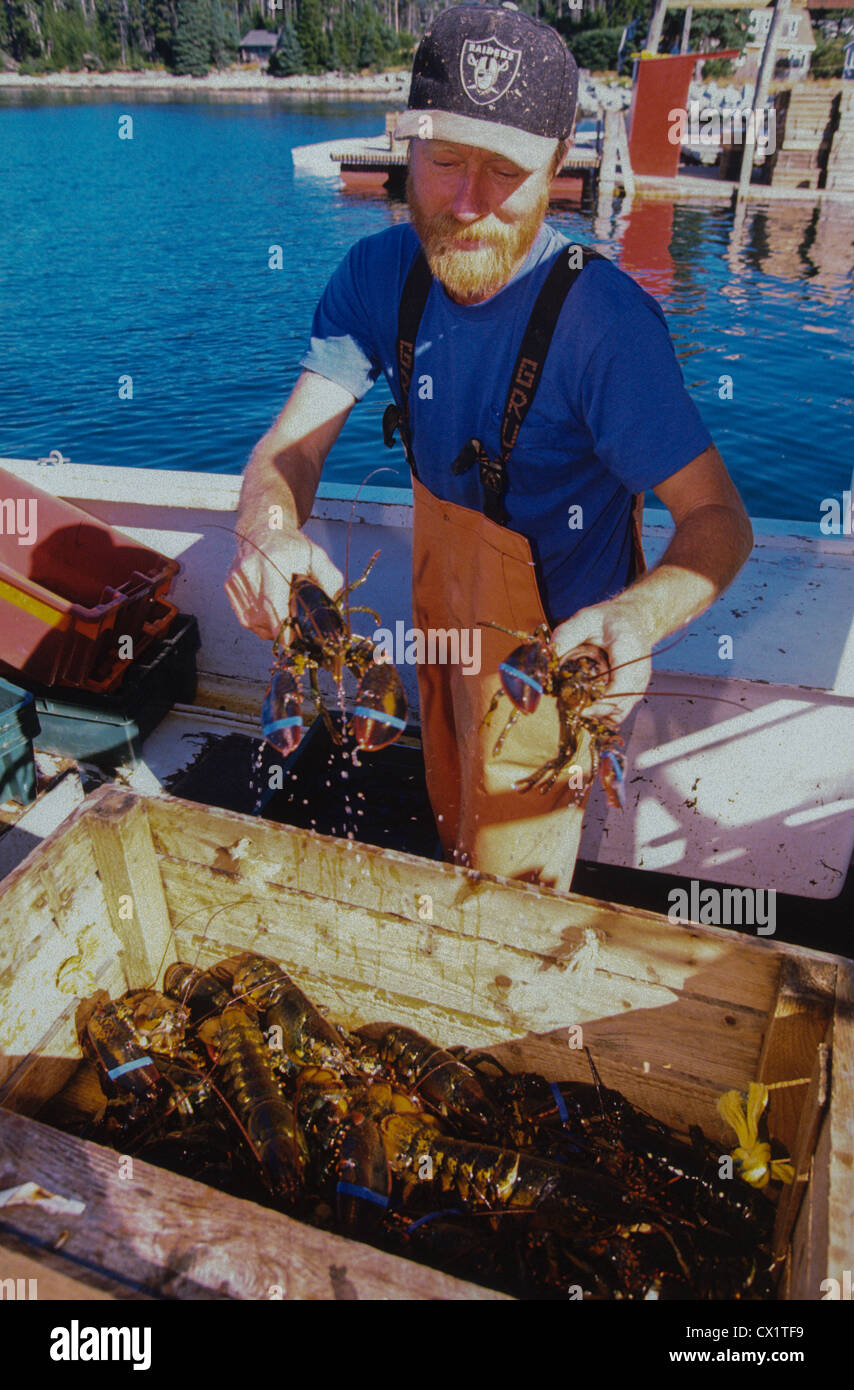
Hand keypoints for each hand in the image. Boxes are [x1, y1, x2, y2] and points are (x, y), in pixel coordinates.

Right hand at [224, 526, 343, 641]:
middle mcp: (251, 568)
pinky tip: (269, 615)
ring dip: (267, 629)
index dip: (282, 628)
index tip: (292, 641)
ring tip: (282, 622)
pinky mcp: (229, 584)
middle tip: (293, 633)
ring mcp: (237, 577)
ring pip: (250, 620)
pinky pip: (243, 615)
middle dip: (278, 631)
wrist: (265, 528)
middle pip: (262, 617)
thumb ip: (330, 580)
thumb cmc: (293, 546)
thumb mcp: (317, 556)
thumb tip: (332, 607)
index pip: (273, 603)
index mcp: (274, 560)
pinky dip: (257, 622)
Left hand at [550, 595, 653, 723]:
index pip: (620, 685)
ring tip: (574, 704)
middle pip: (619, 706)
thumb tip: (548, 657)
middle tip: (567, 704)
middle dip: (591, 710)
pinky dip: (602, 713)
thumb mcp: (585, 619)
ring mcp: (638, 685)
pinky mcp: (634, 693)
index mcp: (628, 650)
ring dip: (595, 714)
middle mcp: (638, 672)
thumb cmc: (609, 620)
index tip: (575, 703)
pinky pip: (618, 712)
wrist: (634, 619)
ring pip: (618, 713)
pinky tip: (586, 703)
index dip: (599, 701)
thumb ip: (566, 635)